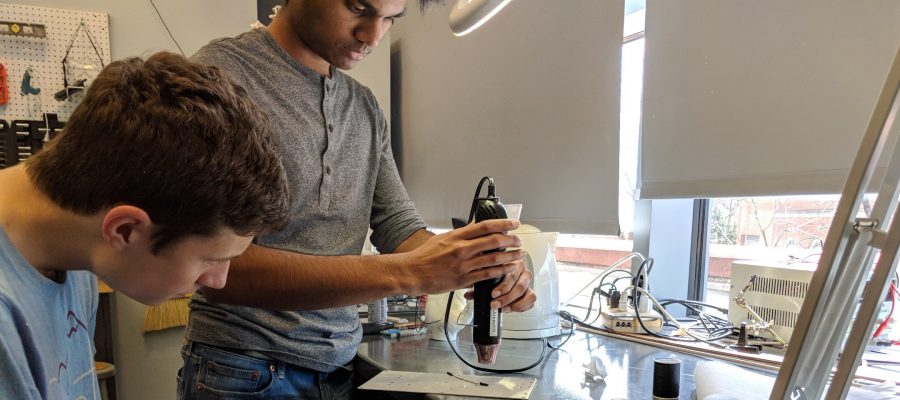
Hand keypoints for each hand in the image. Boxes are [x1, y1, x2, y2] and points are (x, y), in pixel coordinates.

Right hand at [401, 219, 525, 295]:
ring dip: (510, 256)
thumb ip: (460, 234)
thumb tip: (475, 227)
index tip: (513, 223)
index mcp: (457, 236)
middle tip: (519, 240)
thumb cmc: (424, 256)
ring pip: (494, 259)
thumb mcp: (442, 238)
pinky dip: (501, 271)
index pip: (484, 226)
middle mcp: (462, 249)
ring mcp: (464, 265)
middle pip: (493, 241)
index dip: (502, 224)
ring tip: (519, 255)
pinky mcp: (463, 279)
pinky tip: (509, 269)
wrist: (412, 273)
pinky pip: (487, 274)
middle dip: (510, 240)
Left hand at [465, 260, 535, 312]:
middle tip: (495, 305)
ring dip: (515, 304)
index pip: (511, 275)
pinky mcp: (531, 293)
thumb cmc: (495, 273)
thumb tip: (468, 295)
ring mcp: (529, 283)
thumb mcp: (486, 276)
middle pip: (519, 287)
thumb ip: (478, 284)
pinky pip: (531, 302)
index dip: (503, 287)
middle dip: (506, 298)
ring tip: (503, 309)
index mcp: (513, 264)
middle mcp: (523, 272)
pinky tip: (510, 309)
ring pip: (529, 295)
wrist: (505, 274)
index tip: (493, 294)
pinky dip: (522, 307)